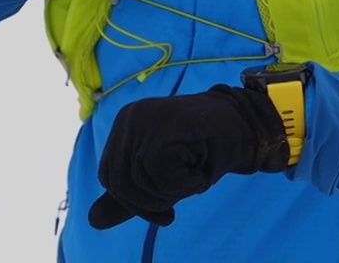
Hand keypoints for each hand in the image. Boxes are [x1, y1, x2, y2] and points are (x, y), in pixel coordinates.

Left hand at [87, 84, 287, 229]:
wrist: (246, 126)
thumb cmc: (205, 149)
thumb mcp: (161, 178)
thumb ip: (129, 196)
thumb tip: (92, 221)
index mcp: (124, 125)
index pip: (108, 175)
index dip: (132, 201)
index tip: (163, 210)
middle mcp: (130, 117)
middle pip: (119, 180)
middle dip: (147, 203)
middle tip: (172, 208)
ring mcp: (146, 118)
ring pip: (140, 179)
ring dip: (170, 192)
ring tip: (192, 177)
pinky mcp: (165, 126)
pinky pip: (161, 175)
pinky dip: (183, 184)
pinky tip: (198, 171)